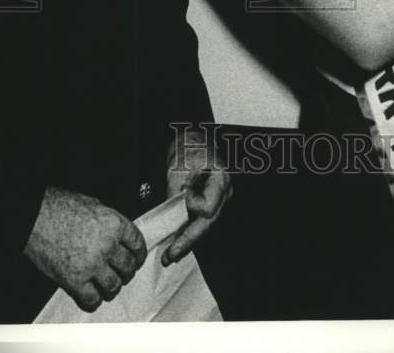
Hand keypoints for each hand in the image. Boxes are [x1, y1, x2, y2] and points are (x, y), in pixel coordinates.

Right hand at [23, 187, 145, 311]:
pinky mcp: (75, 280)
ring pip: (114, 286)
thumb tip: (114, 230)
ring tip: (108, 287)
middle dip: (127, 272)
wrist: (35, 217)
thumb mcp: (93, 204)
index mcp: (114, 224)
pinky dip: (94, 301)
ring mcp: (92, 265)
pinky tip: (91, 297)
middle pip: (128, 267)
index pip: (137, 244)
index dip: (139, 254)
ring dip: (112, 288)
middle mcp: (107, 245)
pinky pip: (92, 299)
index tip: (137, 259)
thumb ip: (108, 219)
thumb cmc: (59, 206)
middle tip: (122, 274)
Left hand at [163, 131, 231, 265]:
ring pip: (204, 225)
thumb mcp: (179, 165)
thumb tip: (172, 212)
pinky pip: (200, 219)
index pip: (208, 209)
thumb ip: (176, 189)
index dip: (191, 210)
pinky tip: (176, 240)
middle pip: (207, 223)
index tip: (178, 201)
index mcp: (220, 181)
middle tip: (170, 255)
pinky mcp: (209, 200)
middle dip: (188, 241)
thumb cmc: (190, 145)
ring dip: (187, 239)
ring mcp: (217, 198)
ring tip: (170, 254)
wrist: (192, 137)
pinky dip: (188, 230)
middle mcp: (223, 192)